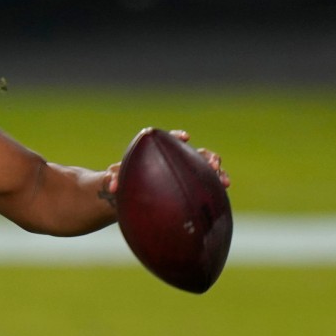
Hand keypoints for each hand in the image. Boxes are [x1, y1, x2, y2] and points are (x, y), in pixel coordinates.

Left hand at [101, 129, 230, 198]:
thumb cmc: (119, 184)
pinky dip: (216, 182)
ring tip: (222, 179)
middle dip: (206, 156)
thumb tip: (111, 185)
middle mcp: (173, 158)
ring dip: (215, 169)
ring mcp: (184, 170)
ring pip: (204, 165)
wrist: (127, 198)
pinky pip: (206, 181)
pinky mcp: (190, 183)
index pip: (167, 140)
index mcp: (155, 152)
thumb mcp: (112, 181)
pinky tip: (224, 187)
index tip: (185, 138)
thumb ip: (111, 180)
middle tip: (213, 163)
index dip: (176, 137)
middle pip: (193, 152)